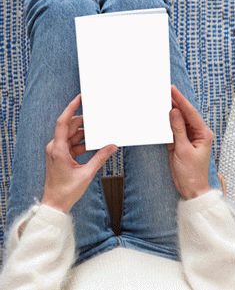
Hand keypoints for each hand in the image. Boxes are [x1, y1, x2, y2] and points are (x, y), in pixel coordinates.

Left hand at [41, 94, 117, 212]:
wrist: (55, 204)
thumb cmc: (66, 191)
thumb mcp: (87, 173)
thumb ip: (100, 157)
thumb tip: (112, 146)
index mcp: (58, 149)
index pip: (63, 122)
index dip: (71, 108)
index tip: (80, 98)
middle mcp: (55, 147)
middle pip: (70, 127)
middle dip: (84, 123)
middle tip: (98, 120)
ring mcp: (57, 151)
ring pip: (72, 136)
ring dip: (84, 135)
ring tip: (99, 134)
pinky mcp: (60, 155)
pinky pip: (72, 144)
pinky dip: (82, 143)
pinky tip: (93, 145)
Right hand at [167, 85, 212, 199]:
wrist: (190, 188)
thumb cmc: (191, 172)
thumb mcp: (183, 150)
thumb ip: (178, 130)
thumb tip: (174, 112)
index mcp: (203, 133)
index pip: (191, 113)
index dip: (181, 101)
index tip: (173, 90)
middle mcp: (197, 133)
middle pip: (185, 114)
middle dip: (176, 103)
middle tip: (166, 90)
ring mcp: (188, 137)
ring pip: (179, 121)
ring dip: (171, 111)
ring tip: (162, 99)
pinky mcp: (180, 142)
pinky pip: (173, 129)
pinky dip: (167, 123)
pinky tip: (161, 115)